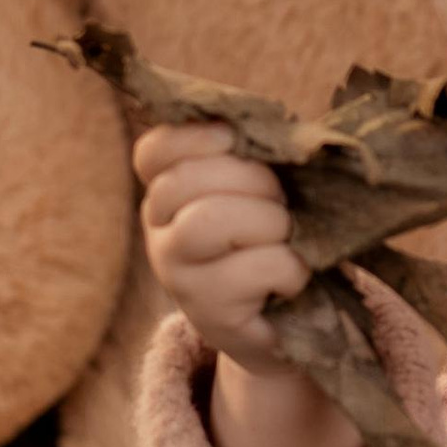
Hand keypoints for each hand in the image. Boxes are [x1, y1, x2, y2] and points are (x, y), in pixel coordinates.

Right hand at [135, 121, 306, 363]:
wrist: (293, 323)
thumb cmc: (278, 241)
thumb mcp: (261, 191)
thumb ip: (254, 156)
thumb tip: (270, 124)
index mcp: (169, 194)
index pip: (154, 153)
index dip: (193, 136)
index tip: (233, 138)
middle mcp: (160, 233)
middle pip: (184, 181)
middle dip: (251, 179)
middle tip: (279, 203)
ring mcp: (178, 275)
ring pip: (210, 221)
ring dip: (267, 221)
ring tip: (286, 238)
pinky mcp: (210, 313)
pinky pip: (255, 268)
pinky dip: (290, 267)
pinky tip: (291, 279)